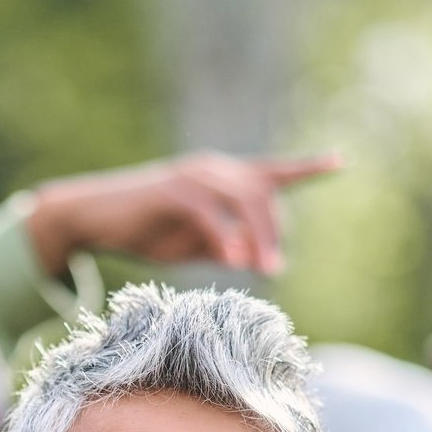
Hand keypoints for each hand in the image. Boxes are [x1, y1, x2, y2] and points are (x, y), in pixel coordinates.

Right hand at [25, 152, 342, 277]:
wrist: (92, 217)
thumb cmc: (145, 231)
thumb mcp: (193, 244)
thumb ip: (226, 247)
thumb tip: (254, 260)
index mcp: (220, 179)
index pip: (271, 171)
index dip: (306, 167)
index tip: (340, 162)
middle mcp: (211, 170)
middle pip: (263, 192)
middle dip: (275, 230)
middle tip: (275, 269)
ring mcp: (191, 177)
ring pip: (242, 199)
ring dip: (258, 236)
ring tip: (264, 269)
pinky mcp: (170, 191)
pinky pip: (208, 213)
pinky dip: (224, 237)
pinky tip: (232, 262)